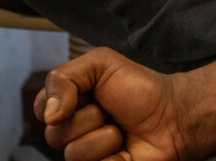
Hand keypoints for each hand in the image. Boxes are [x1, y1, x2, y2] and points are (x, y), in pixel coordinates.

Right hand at [34, 47, 196, 160]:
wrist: (174, 114)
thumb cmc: (140, 87)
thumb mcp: (101, 64)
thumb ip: (65, 78)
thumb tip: (49, 115)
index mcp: (69, 104)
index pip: (40, 109)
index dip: (58, 101)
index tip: (85, 92)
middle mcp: (73, 131)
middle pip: (54, 134)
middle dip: (87, 117)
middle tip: (110, 110)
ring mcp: (87, 154)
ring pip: (73, 153)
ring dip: (103, 137)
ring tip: (121, 131)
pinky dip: (113, 158)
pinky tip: (125, 151)